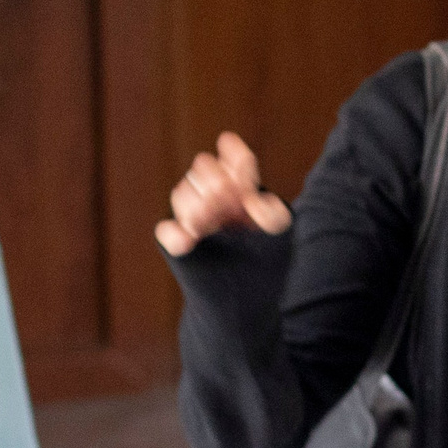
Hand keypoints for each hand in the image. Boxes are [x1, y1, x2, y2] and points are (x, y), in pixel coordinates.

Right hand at [157, 132, 290, 256]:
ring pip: (182, 193)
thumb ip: (274, 214)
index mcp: (240, 183)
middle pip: (203, 165)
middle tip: (233, 207)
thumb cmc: (267, 255)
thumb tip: (250, 202)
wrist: (251, 293)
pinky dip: (176, 234)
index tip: (246, 180)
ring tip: (214, 224)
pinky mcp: (179, 241)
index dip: (237, 158)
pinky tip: (190, 240)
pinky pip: (167, 231)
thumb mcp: (280, 233)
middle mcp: (213, 192)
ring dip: (199, 205)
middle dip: (217, 183)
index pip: (235, 154)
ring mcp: (193, 215)